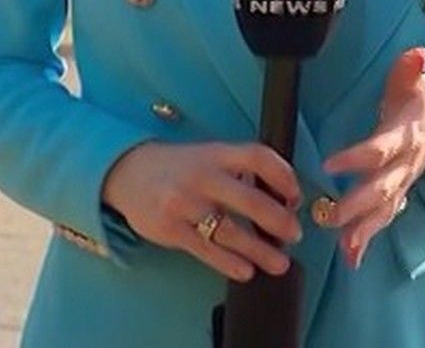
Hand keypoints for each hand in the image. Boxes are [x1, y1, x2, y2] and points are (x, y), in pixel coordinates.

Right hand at [100, 142, 301, 280]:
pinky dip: (229, 263)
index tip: (296, 196)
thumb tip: (281, 199)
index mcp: (217, 153)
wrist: (127, 173)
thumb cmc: (180, 167)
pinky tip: (246, 270)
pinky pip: (206, 250)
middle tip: (295, 234)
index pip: (258, 157)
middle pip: (250, 200)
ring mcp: (185, 203)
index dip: (284, 176)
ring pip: (231, 231)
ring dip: (260, 250)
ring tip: (280, 262)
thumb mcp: (209, 156)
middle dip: (279, 221)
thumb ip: (240, 171)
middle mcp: (202, 176)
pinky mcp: (170, 229)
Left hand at [322, 47, 424, 268]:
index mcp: (406, 134)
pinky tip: (351, 259)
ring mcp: (404, 183)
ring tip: (344, 247)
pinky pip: (384, 219)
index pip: (381, 149)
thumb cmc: (422, 100)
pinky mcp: (399, 194)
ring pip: (384, 210)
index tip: (330, 165)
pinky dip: (368, 240)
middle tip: (330, 217)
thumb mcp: (417, 81)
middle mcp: (406, 164)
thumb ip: (410, 69)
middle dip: (358, 205)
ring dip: (364, 229)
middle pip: (382, 188)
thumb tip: (418, 53)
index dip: (358, 157)